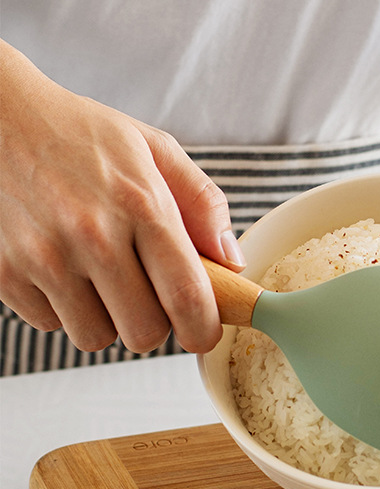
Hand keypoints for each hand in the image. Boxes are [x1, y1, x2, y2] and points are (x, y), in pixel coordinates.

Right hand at [0, 42, 244, 353]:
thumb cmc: (81, 135)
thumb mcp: (155, 150)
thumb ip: (204, 204)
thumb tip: (233, 263)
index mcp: (141, 205)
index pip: (187, 299)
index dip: (203, 331)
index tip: (202, 333)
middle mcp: (92, 235)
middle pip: (144, 333)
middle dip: (153, 324)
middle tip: (147, 296)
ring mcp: (43, 257)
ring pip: (97, 337)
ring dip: (106, 319)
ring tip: (99, 276)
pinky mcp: (5, 273)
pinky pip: (49, 325)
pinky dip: (61, 308)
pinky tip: (61, 268)